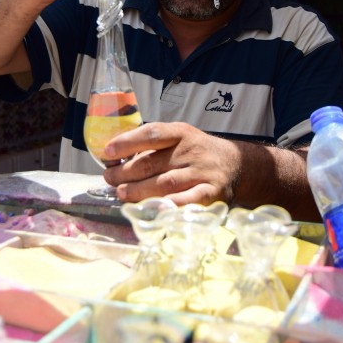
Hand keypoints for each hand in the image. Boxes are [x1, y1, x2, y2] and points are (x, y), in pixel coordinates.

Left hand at [103, 122, 238, 205]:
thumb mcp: (178, 138)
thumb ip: (151, 146)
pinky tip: (152, 209)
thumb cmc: (195, 152)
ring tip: (121, 193)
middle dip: (125, 173)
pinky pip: (188, 201)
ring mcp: (201, 172)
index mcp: (181, 133)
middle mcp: (191, 151)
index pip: (152, 133)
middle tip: (109, 179)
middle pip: (152, 162)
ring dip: (139, 190)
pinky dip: (169, 206)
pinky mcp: (211, 193)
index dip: (127, 142)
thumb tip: (114, 160)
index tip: (107, 152)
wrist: (235, 164)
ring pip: (165, 183)